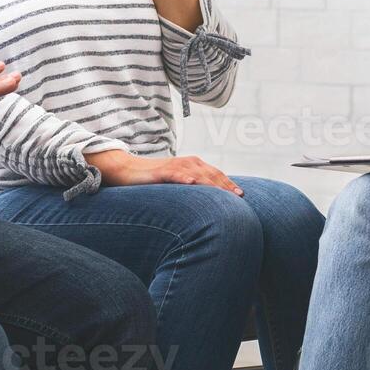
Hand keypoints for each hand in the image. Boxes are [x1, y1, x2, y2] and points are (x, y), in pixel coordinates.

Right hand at [86, 148, 242, 195]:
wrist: (128, 171)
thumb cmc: (155, 180)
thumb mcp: (177, 184)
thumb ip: (192, 189)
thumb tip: (207, 205)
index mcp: (193, 166)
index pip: (216, 175)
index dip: (229, 184)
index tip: (242, 196)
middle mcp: (187, 163)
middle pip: (211, 174)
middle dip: (226, 185)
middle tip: (239, 197)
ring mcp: (174, 166)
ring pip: (197, 173)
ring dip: (211, 182)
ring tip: (224, 193)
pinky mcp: (161, 172)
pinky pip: (175, 174)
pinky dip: (184, 177)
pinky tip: (191, 183)